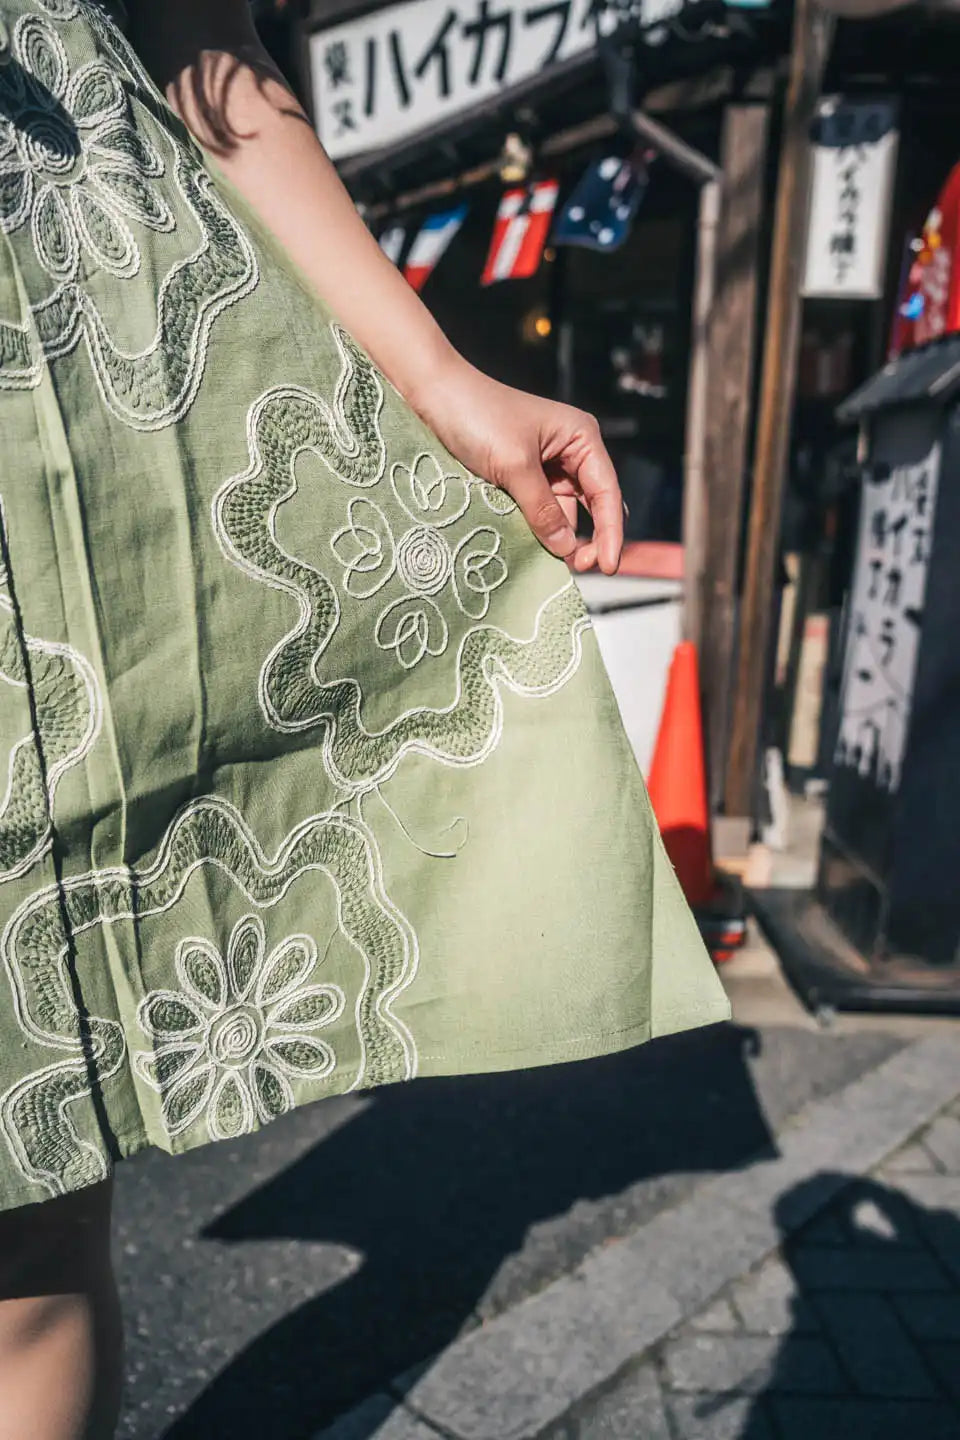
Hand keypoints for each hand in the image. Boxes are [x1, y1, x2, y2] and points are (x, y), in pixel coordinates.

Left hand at [409, 359, 623, 574]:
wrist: (432, 394)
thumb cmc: (477, 417)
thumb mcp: (514, 465)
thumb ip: (541, 508)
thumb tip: (566, 548)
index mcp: (580, 437)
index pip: (606, 491)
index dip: (611, 532)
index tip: (607, 567)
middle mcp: (570, 452)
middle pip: (592, 506)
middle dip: (590, 539)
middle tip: (579, 569)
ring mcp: (545, 466)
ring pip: (564, 513)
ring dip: (561, 538)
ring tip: (553, 566)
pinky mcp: (520, 478)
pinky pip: (539, 511)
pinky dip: (539, 531)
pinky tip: (535, 550)